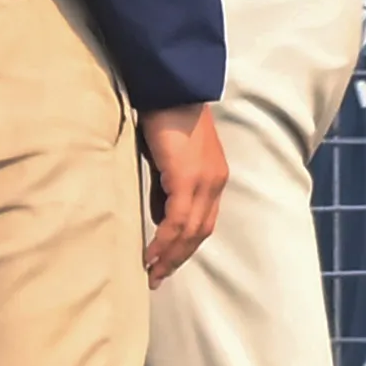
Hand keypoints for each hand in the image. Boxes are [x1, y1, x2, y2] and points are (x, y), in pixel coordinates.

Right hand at [137, 102, 227, 283]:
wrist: (169, 87)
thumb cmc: (164, 117)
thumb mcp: (167, 159)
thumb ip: (167, 188)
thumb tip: (161, 218)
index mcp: (213, 177)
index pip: (203, 221)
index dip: (186, 245)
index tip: (167, 263)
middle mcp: (215, 182)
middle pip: (200, 232)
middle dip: (179, 257)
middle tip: (158, 278)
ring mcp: (204, 181)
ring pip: (190, 231)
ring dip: (171, 255)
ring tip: (152, 273)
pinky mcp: (188, 178)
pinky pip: (176, 220)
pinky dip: (164, 241)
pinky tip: (150, 254)